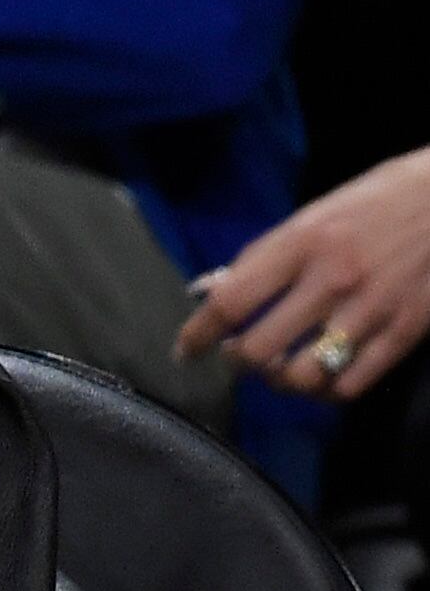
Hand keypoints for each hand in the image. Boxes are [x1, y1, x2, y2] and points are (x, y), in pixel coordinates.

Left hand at [175, 146, 429, 399]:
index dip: (197, 334)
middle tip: (234, 357)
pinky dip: (324, 390)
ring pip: (302, 377)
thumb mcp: (316, 212)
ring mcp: (371, 310)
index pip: (231, 301)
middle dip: (236, 362)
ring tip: (276, 370)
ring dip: (278, 382)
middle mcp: (332, 280)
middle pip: (259, 349)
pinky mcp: (405, 332)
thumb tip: (216, 289)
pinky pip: (350, 384)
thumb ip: (268, 254)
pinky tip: (318, 378)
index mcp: (303, 242)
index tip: (185, 349)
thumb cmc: (382, 199)